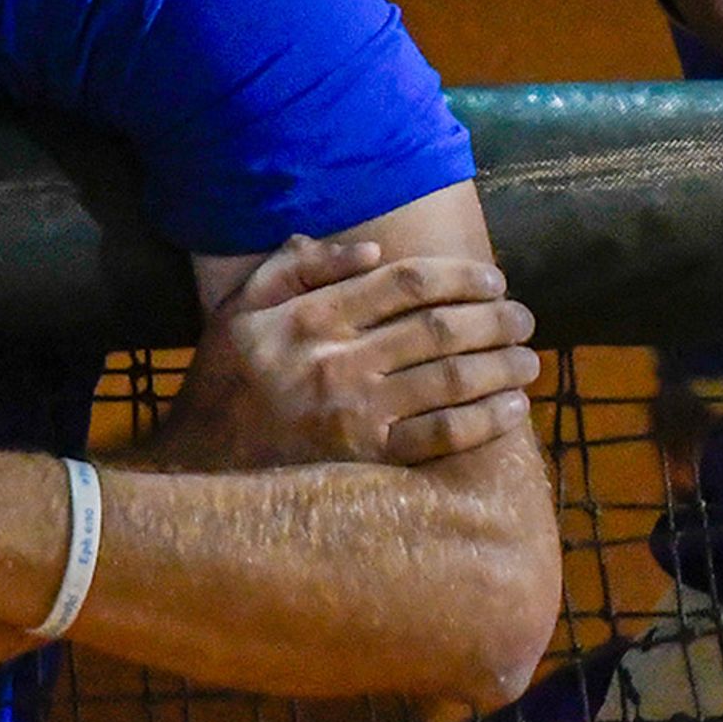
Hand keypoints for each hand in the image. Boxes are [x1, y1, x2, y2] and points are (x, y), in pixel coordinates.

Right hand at [146, 232, 543, 470]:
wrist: (194, 472)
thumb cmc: (222, 386)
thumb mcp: (240, 311)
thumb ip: (296, 268)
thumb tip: (370, 248)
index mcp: (313, 317)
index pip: (406, 282)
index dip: (460, 276)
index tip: (493, 279)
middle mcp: (340, 360)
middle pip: (440, 328)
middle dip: (494, 319)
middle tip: (525, 317)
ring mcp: (356, 413)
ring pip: (450, 379)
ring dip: (500, 365)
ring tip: (528, 359)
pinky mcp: (366, 460)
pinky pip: (440, 435)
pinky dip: (484, 419)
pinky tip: (511, 409)